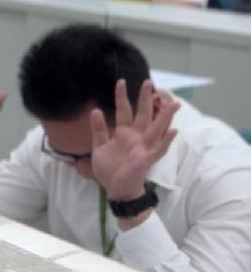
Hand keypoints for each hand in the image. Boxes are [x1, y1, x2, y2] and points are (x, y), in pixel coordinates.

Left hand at [89, 80, 179, 201]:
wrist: (116, 189)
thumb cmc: (110, 168)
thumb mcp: (99, 147)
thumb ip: (98, 129)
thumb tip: (95, 110)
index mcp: (124, 133)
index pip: (123, 111)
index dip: (121, 97)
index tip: (120, 82)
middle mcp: (136, 137)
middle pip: (142, 115)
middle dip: (145, 99)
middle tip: (148, 82)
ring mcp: (143, 147)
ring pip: (156, 128)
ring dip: (165, 116)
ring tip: (173, 103)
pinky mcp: (146, 159)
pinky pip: (159, 149)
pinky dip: (166, 141)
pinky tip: (174, 131)